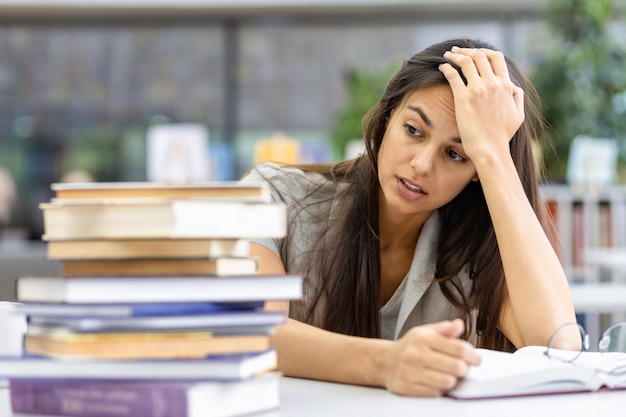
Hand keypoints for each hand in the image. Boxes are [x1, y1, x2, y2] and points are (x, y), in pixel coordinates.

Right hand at [382, 319, 480, 396]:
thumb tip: (459, 324)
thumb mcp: (425, 332)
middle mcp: (415, 353)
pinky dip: (439, 389)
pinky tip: (436, 382)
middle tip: (462, 369)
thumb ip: (444, 329)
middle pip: (456, 367)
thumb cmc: (410, 347)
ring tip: (449, 375)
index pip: (458, 348)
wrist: (384, 361)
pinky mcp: (405, 386)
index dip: (473, 356)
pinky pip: (434, 392)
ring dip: (452, 380)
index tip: (476, 360)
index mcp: (423, 338)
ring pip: (447, 382)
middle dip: (464, 369)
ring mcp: (409, 371)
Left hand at [438, 46, 524, 164]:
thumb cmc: (502, 136)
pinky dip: (446, 68)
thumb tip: (512, 87)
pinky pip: (453, 75)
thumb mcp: (518, 115)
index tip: (474, 53)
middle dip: (467, 50)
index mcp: (506, 86)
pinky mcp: (463, 98)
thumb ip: (517, 98)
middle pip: (480, 55)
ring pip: (466, 61)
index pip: (496, 58)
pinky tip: (442, 67)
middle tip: (456, 51)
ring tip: (447, 55)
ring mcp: (478, 90)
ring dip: (455, 55)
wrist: (490, 149)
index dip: (484, 51)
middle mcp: (493, 84)